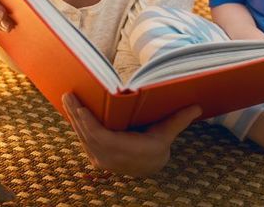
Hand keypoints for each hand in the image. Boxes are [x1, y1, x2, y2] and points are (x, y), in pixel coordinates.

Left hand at [62, 93, 200, 176]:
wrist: (148, 168)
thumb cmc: (157, 148)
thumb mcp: (167, 134)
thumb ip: (178, 120)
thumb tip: (197, 107)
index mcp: (125, 151)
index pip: (101, 137)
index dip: (89, 123)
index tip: (80, 107)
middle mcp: (109, 158)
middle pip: (87, 135)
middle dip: (76, 114)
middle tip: (68, 94)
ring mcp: (100, 159)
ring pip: (82, 137)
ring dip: (73, 118)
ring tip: (67, 98)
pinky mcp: (95, 157)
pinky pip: (83, 140)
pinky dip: (77, 125)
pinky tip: (72, 111)